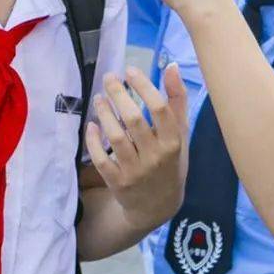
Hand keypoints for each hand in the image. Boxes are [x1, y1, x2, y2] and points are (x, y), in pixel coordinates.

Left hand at [86, 64, 189, 230]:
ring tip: (99, 98)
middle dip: (119, 94)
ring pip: (116, 137)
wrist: (158, 206)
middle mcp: (156, 157)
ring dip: (104, 113)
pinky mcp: (117, 182)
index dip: (144, 87)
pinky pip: (101, 159)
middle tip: (109, 77)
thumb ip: (177, 101)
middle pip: (134, 120)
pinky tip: (91, 124)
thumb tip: (172, 66)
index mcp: (174, 142)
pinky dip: (94, 140)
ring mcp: (135, 171)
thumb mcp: (181, 134)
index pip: (160, 110)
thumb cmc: (171, 162)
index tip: (130, 71)